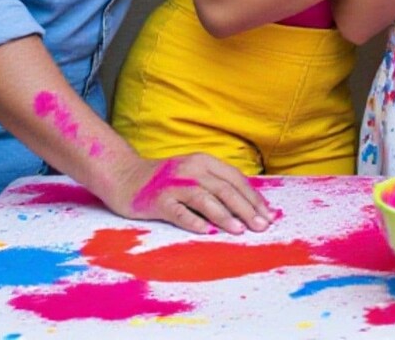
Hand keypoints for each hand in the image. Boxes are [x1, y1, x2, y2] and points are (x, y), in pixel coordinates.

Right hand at [104, 151, 272, 235]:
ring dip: (224, 215)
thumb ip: (216, 184)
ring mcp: (174, 184)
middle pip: (224, 189)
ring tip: (241, 230)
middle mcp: (191, 169)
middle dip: (246, 208)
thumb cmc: (166, 180)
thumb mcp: (194, 174)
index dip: (253, 196)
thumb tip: (247, 206)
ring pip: (205, 199)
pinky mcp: (158, 200)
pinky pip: (179, 212)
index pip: (235, 179)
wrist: (126, 178)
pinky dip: (194, 222)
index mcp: (203, 161)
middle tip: (262, 226)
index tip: (268, 214)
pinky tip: (207, 232)